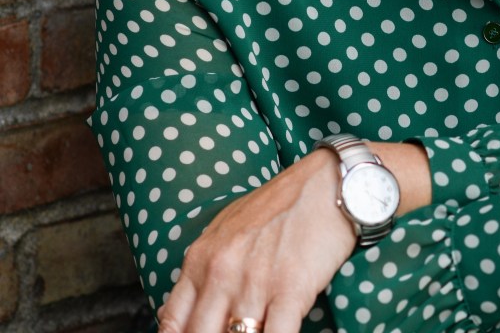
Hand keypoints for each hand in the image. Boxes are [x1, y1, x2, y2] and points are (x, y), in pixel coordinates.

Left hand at [156, 149, 355, 332]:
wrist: (327, 183)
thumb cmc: (278, 206)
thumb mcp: (226, 229)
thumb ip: (201, 270)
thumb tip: (175, 313)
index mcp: (201, 258)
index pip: (171, 322)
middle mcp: (221, 272)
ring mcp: (253, 283)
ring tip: (254, 331)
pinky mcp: (289, 291)